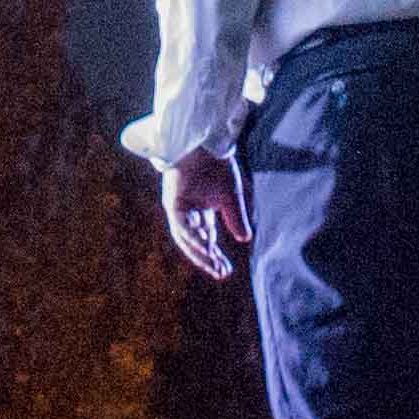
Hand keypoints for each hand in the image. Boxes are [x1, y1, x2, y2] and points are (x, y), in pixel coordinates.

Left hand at [160, 148, 247, 280]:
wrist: (207, 144)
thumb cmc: (218, 165)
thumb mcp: (232, 197)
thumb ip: (236, 218)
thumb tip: (246, 240)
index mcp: (203, 211)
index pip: (208, 239)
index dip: (216, 256)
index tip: (226, 272)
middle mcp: (189, 212)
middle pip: (196, 242)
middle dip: (208, 259)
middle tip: (221, 274)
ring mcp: (179, 208)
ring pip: (186, 238)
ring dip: (200, 253)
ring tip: (214, 266)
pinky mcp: (172, 202)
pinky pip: (181, 226)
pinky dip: (193, 238)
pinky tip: (205, 249)